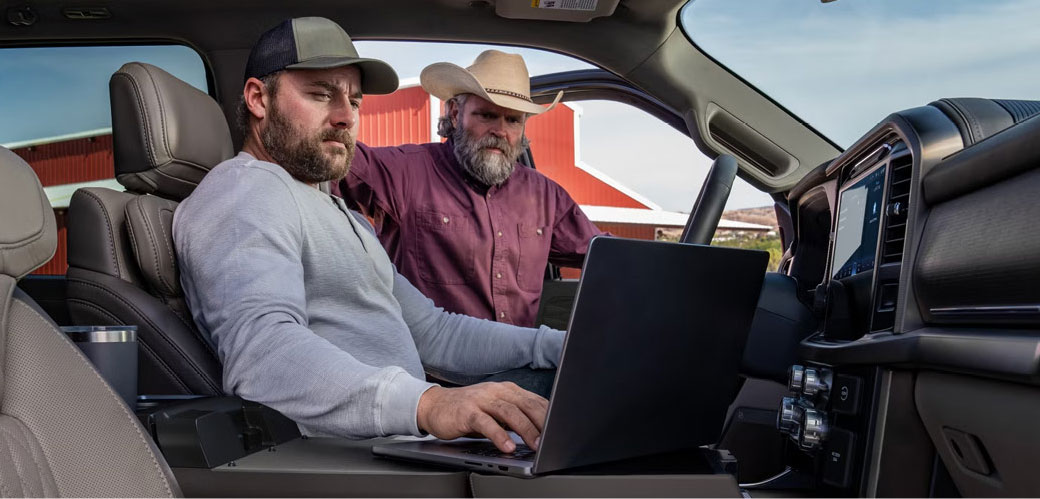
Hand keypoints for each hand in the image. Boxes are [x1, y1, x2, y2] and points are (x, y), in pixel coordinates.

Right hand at [416, 382, 547, 452]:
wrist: (434, 406)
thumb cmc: (468, 410)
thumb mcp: (495, 411)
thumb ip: (515, 417)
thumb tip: (541, 431)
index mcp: (508, 390)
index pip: (536, 401)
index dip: (551, 415)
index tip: (563, 430)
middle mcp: (497, 391)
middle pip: (526, 404)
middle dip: (543, 422)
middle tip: (554, 440)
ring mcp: (481, 399)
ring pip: (509, 412)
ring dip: (525, 429)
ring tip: (536, 445)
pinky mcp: (467, 411)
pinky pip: (486, 423)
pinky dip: (499, 435)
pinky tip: (507, 446)